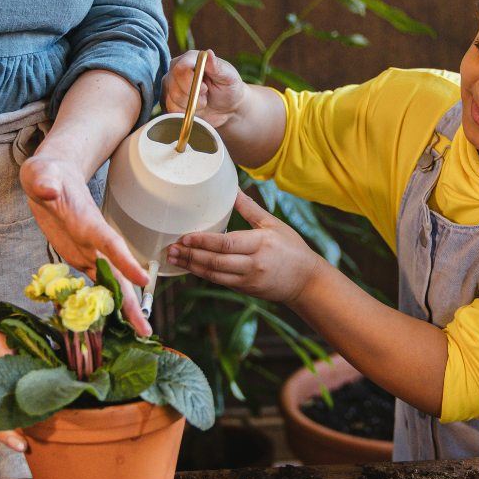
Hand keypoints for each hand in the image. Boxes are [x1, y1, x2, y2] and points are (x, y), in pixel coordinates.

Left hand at [20, 156, 151, 335]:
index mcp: (89, 222)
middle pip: (118, 273)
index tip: (142, 281)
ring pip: (111, 283)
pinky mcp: (80, 258)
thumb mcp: (40, 174)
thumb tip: (48, 190)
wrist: (53, 177)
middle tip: (146, 328)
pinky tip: (111, 322)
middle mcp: (94, 241)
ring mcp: (89, 251)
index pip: (110, 243)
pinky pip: (93, 283)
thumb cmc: (47, 174)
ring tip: (139, 332)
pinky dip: (102, 302)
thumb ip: (44, 182)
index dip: (125, 261)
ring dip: (124, 308)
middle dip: (132, 301)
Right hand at [162, 49, 248, 127]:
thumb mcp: (229, 77)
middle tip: (206, 95)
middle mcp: (176, 69)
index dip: (191, 82)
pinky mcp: (168, 100)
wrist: (227, 108)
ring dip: (192, 106)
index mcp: (190, 58)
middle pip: (174, 85)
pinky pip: (172, 110)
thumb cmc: (229, 88)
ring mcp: (170, 85)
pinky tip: (196, 109)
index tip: (205, 89)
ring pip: (173, 99)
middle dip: (193, 96)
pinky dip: (186, 113)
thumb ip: (217, 66)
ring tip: (203, 101)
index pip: (180, 68)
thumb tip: (208, 53)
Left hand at [166, 191, 324, 302]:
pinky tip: (191, 267)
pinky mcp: (246, 289)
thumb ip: (250, 209)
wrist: (306, 281)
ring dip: (192, 266)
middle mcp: (253, 263)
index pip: (226, 243)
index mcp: (260, 243)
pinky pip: (220, 281)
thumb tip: (234, 189)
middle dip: (191, 255)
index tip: (185, 237)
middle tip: (171, 248)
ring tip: (174, 258)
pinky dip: (203, 274)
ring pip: (215, 274)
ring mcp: (249, 279)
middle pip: (216, 261)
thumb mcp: (273, 224)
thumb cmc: (292, 248)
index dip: (203, 242)